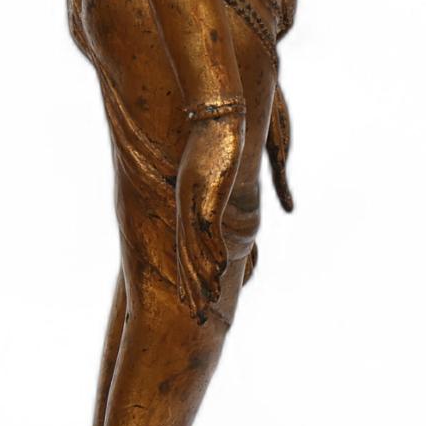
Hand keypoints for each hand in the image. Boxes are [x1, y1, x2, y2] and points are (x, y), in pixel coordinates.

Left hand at [175, 109, 243, 318]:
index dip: (189, 274)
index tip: (192, 297)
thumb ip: (224, 189)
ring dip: (200, 278)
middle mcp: (185, 205)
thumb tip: (240, 203)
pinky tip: (217, 271)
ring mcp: (193, 200)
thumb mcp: (221, 168)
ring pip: (192, 248)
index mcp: (187, 201)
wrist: (213, 110)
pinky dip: (211, 251)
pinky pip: (206, 229)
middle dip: (191, 287)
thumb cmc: (218, 135)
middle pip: (185, 255)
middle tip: (194, 314)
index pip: (185, 246)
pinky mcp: (203, 192)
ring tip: (204, 304)